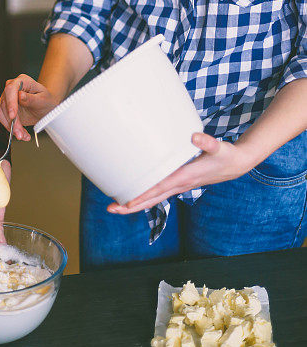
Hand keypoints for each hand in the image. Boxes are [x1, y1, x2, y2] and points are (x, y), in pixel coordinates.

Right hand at [0, 74, 56, 140]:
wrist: (45, 107)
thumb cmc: (46, 100)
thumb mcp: (43, 100)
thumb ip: (32, 99)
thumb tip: (20, 95)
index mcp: (23, 81)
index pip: (11, 89)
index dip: (10, 103)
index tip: (13, 116)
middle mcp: (12, 87)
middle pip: (5, 103)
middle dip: (12, 121)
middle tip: (20, 133)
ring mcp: (7, 97)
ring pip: (1, 112)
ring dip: (10, 127)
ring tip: (23, 135)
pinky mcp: (5, 108)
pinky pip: (2, 118)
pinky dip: (9, 128)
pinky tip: (20, 133)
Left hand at [107, 132, 254, 213]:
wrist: (236, 164)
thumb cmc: (226, 155)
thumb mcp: (219, 147)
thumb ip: (207, 142)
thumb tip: (194, 137)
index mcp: (186, 177)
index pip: (160, 188)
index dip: (143, 195)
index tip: (127, 202)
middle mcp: (180, 184)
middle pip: (152, 199)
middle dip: (132, 206)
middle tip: (111, 209)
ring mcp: (179, 185)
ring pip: (154, 198)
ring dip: (135, 203)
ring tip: (115, 206)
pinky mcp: (179, 182)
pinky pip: (159, 192)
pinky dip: (145, 195)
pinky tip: (134, 194)